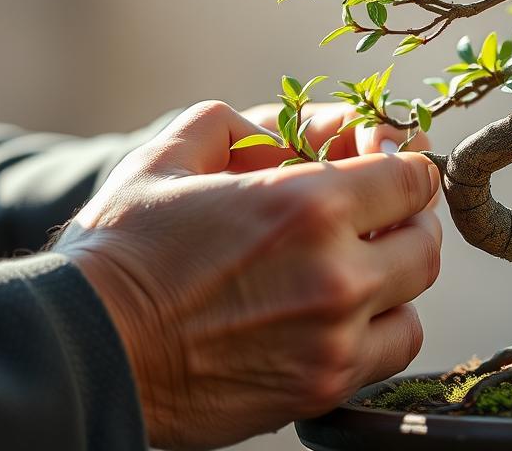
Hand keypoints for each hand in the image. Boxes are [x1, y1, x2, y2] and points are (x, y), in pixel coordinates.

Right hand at [54, 101, 441, 448]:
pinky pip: (392, 350)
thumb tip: (298, 124)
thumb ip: (240, 126)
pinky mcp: (323, 387)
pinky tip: (341, 317)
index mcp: (308, 204)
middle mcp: (337, 271)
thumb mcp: (170, 158)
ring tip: (355, 270)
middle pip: (424, 240)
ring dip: (394, 279)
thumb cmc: (121, 250)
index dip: (403, 164)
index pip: (411, 176)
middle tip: (375, 218)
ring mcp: (336, 336)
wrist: (86, 351)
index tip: (386, 166)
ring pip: (414, 298)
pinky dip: (380, 330)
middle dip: (404, 220)